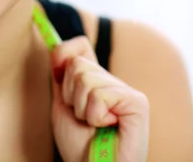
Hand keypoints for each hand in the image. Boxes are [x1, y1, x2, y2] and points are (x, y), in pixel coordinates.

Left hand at [50, 36, 148, 161]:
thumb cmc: (80, 147)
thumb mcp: (64, 107)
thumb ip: (61, 79)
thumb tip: (55, 48)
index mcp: (96, 82)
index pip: (81, 46)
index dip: (63, 51)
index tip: (56, 71)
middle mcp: (112, 82)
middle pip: (77, 64)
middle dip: (70, 96)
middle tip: (83, 118)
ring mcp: (126, 91)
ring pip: (85, 80)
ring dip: (82, 110)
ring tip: (95, 126)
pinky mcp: (136, 102)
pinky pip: (99, 95)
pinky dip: (95, 116)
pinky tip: (107, 127)